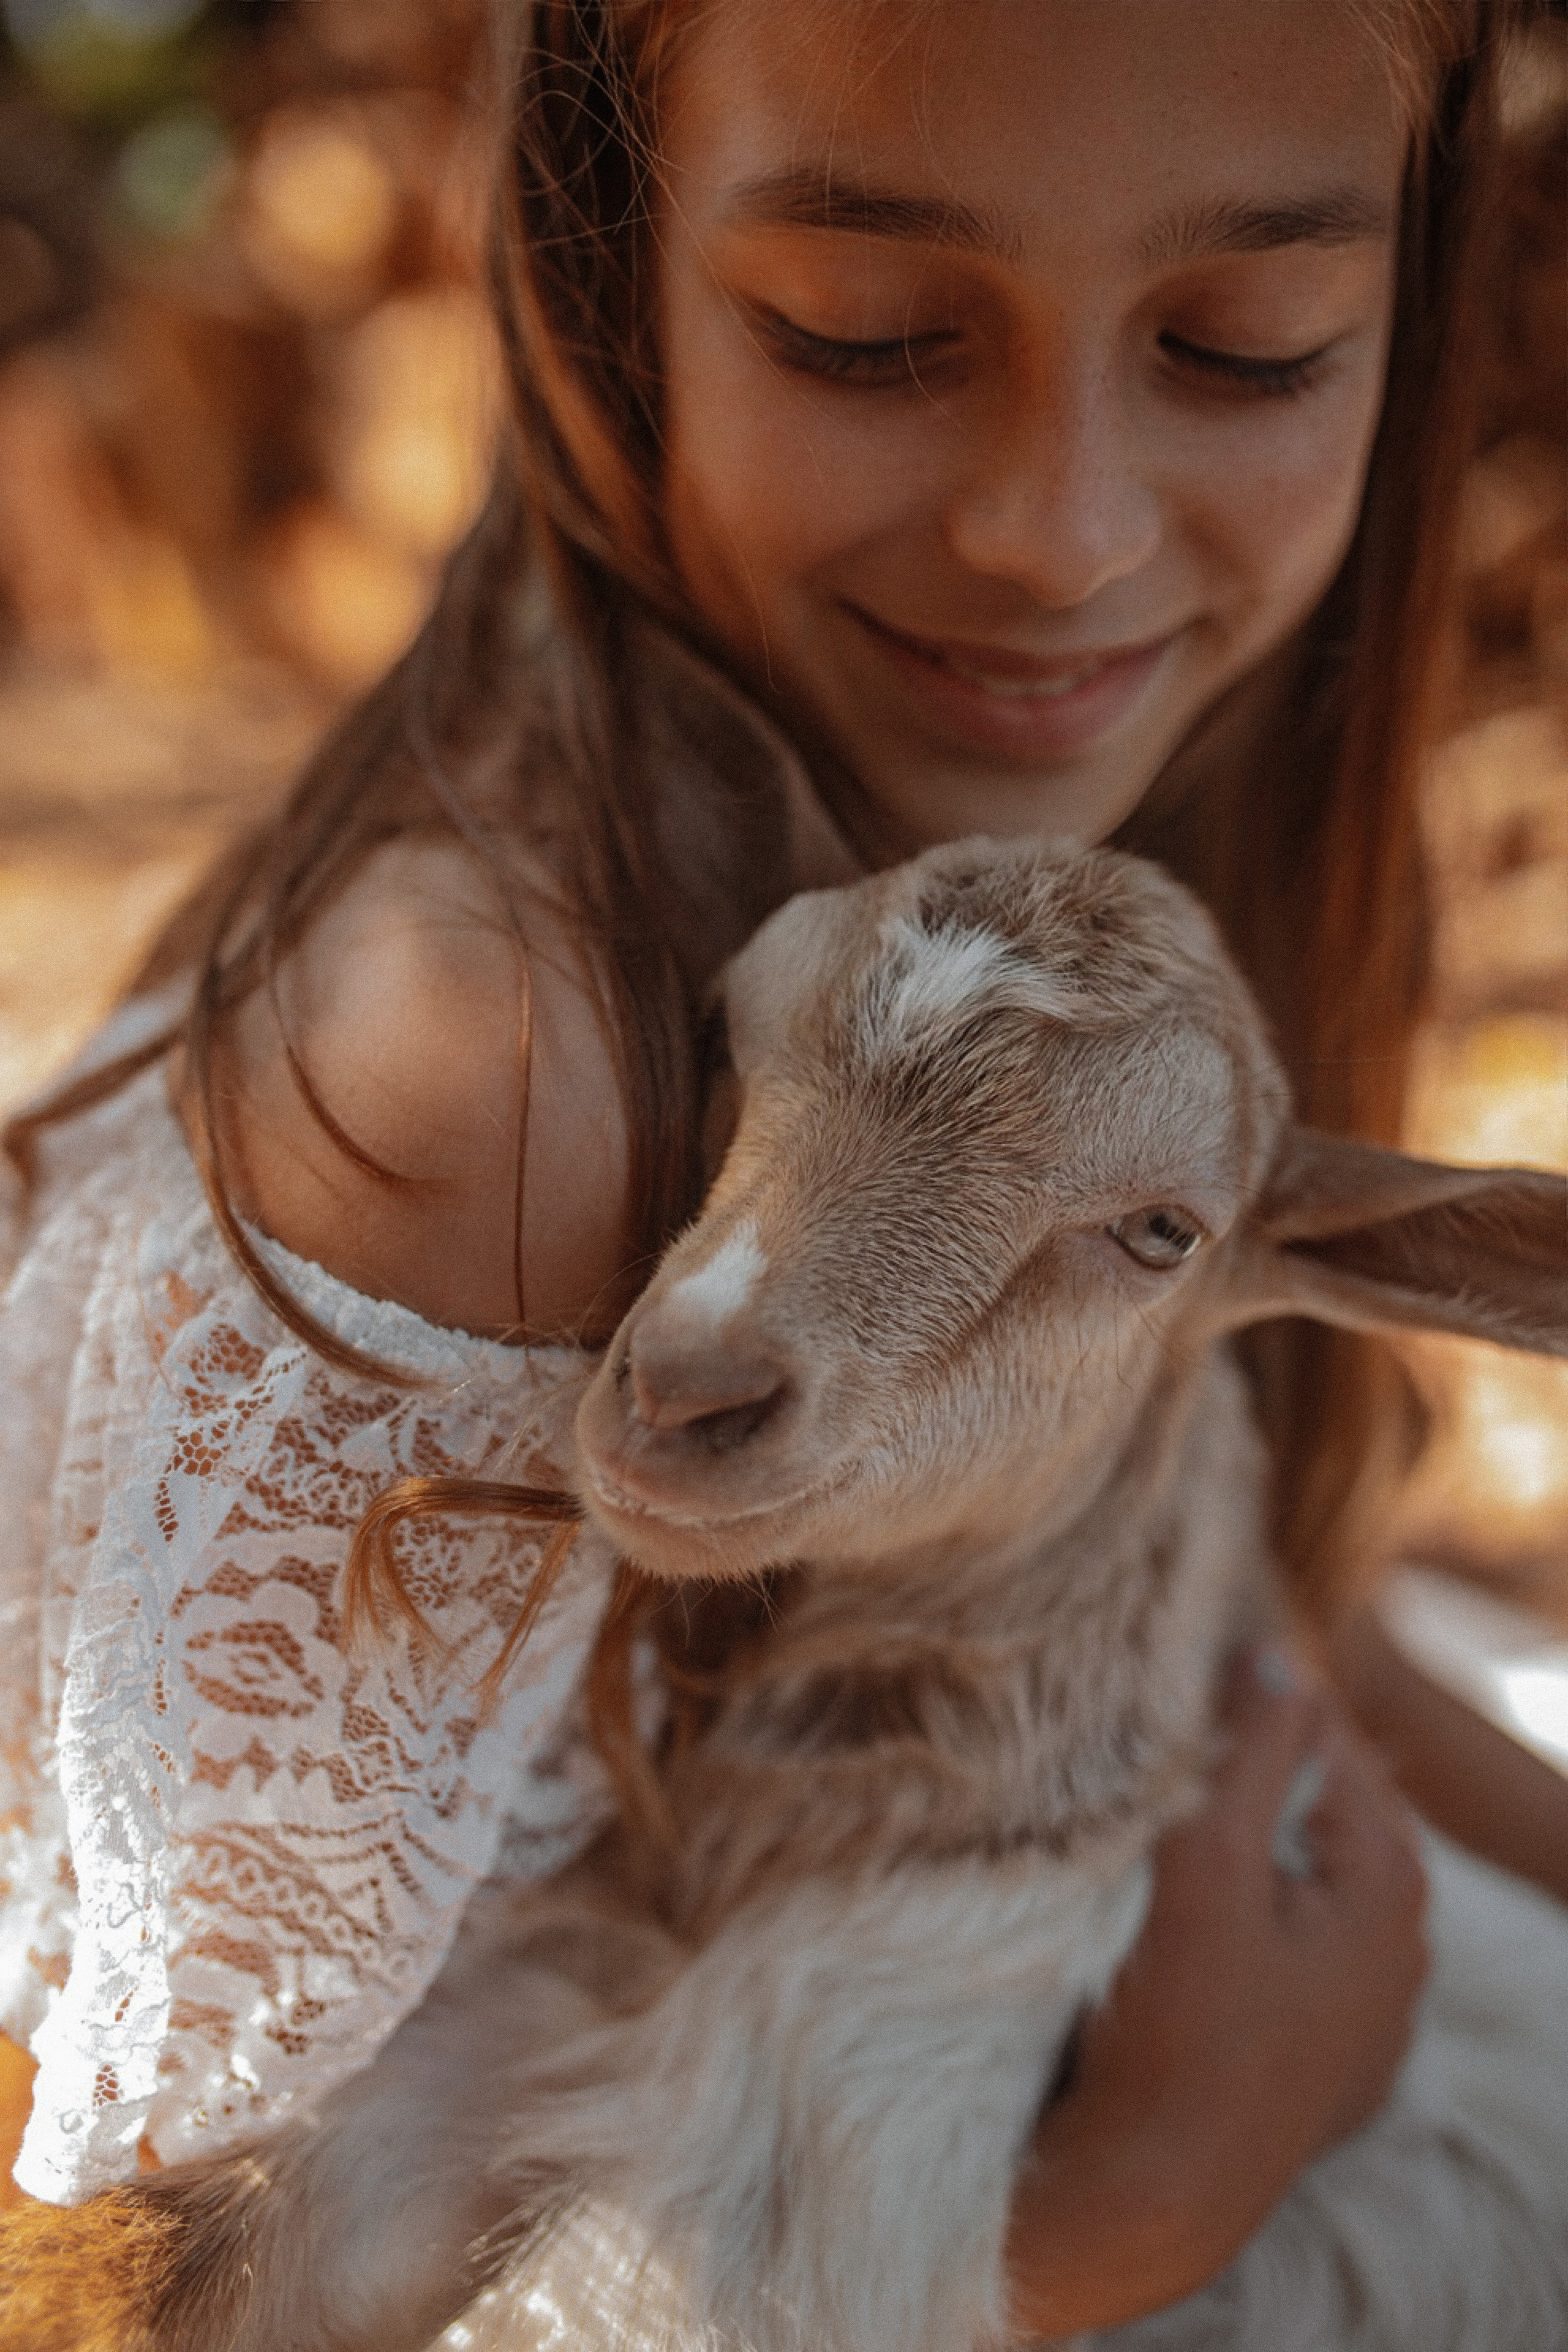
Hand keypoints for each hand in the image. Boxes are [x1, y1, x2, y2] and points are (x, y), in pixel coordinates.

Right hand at [1004, 1647, 1428, 2338]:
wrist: (1158, 2190)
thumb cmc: (1181, 2023)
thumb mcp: (1209, 1861)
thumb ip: (1249, 1749)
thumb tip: (1274, 1657)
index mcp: (1390, 1882)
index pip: (1326, 1738)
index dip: (1248, 1710)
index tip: (1177, 1708)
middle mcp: (1404, 1947)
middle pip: (1320, 1810)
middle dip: (1249, 1783)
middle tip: (1164, 1786)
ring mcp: (1371, 2013)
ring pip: (1305, 1882)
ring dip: (1246, 1855)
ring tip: (1169, 1859)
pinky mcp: (1330, 2060)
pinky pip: (1293, 1954)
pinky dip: (1250, 1928)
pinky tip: (1192, 1943)